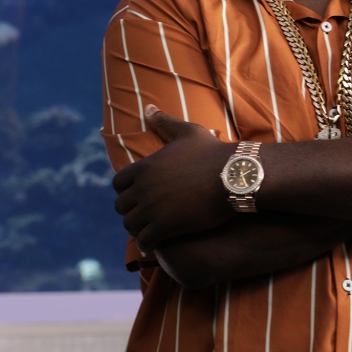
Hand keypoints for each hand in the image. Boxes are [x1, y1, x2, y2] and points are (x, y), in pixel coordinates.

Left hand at [112, 105, 236, 251]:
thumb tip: (148, 108)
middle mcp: (143, 188)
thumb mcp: (187, 132)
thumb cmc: (213, 152)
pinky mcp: (165, 227)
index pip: (117, 183)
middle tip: (144, 215)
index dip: (125, 191)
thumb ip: (164, 122)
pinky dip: (147, 243)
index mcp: (145, 166)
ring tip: (148, 230)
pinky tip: (155, 242)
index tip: (138, 196)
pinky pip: (144, 241)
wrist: (234, 176)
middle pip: (120, 206)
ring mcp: (153, 208)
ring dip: (137, 229)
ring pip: (129, 225)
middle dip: (130, 211)